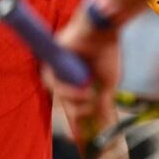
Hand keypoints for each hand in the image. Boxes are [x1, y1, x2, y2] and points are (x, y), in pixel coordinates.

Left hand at [45, 11, 118, 141]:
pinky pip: (52, 83)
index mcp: (78, 79)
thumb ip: (103, 101)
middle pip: (64, 101)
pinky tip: (83, 90)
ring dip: (74, 99)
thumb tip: (104, 119)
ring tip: (89, 94)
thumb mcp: (108, 83)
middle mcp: (66, 75)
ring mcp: (57, 68)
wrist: (103, 34)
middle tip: (91, 105)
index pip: (72, 102)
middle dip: (78, 109)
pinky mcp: (50, 61)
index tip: (84, 125)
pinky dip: (67, 90)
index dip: (77, 113)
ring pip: (58, 94)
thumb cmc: (107, 53)